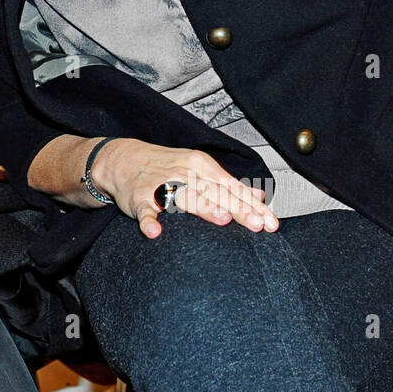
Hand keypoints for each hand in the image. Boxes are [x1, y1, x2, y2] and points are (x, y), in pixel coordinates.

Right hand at [89, 138, 278, 240]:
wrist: (121, 159)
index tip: (271, 223)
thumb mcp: (198, 168)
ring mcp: (160, 185)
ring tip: (221, 218)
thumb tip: (260, 197)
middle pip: (215, 192)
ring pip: (184, 197)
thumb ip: (228, 185)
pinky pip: (145, 211)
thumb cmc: (165, 167)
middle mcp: (183, 172)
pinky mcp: (138, 199)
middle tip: (257, 224)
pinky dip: (149, 222)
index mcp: (200, 165)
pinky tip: (155, 232)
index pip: (232, 186)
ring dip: (202, 207)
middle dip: (237, 208)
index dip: (252, 205)